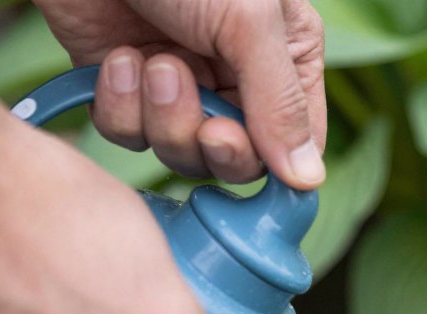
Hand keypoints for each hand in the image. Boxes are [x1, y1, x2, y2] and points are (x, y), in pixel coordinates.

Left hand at [33, 0, 326, 188]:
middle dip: (207, 141)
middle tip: (198, 118)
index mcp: (286, 58)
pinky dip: (118, 104)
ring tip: (151, 61)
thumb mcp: (250, 21)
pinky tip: (118, 58)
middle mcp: (237, 78)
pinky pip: (127, 133)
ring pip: (179, 151)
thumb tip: (308, 179)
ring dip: (160, 116)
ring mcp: (180, 87)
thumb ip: (281, 103)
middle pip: (235, 159)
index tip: (229, 144)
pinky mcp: (126, 89)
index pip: (297, 142)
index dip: (266, 161)